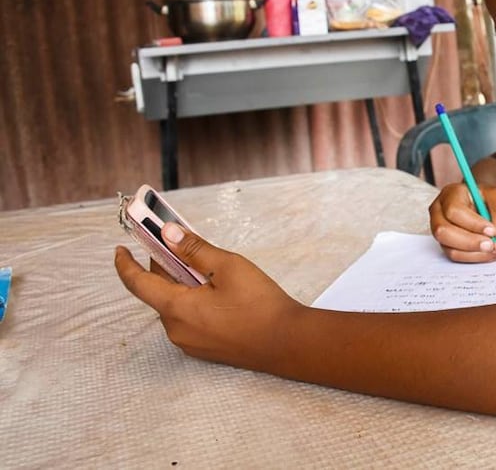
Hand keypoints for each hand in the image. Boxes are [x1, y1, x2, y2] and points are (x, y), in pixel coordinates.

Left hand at [114, 223, 303, 372]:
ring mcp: (190, 342)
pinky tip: (219, 293)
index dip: (126, 264)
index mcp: (176, 308)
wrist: (287, 343)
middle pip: (160, 292)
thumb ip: (195, 250)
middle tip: (185, 246)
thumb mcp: (228, 267)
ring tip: (211, 270)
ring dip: (183, 285)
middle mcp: (176, 329)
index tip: (121, 249)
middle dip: (168, 267)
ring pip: (176, 305)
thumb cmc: (260, 305)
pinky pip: (189, 319)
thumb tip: (168, 234)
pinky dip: (193, 301)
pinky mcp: (204, 348)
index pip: (138, 284)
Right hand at [428, 182, 495, 261]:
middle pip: (444, 231)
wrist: (486, 205)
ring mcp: (440, 229)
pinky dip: (474, 257)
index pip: (454, 210)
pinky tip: (488, 253)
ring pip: (449, 248)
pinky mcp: (446, 244)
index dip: (473, 224)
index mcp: (451, 194)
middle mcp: (439, 211)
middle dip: (470, 242)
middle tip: (492, 245)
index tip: (492, 231)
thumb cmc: (489, 199)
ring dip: (474, 253)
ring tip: (494, 250)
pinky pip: (455, 256)